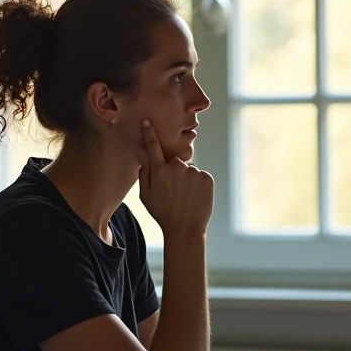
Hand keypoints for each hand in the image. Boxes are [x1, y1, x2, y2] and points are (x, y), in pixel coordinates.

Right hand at [137, 119, 213, 237]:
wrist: (185, 229)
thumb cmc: (162, 214)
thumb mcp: (145, 197)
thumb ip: (143, 175)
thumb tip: (144, 159)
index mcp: (159, 171)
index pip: (153, 146)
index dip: (150, 133)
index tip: (147, 121)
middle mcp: (177, 168)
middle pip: (175, 161)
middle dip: (174, 171)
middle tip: (173, 191)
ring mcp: (193, 172)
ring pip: (188, 170)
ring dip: (187, 179)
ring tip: (185, 197)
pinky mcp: (206, 177)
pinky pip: (200, 175)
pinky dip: (198, 184)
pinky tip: (194, 197)